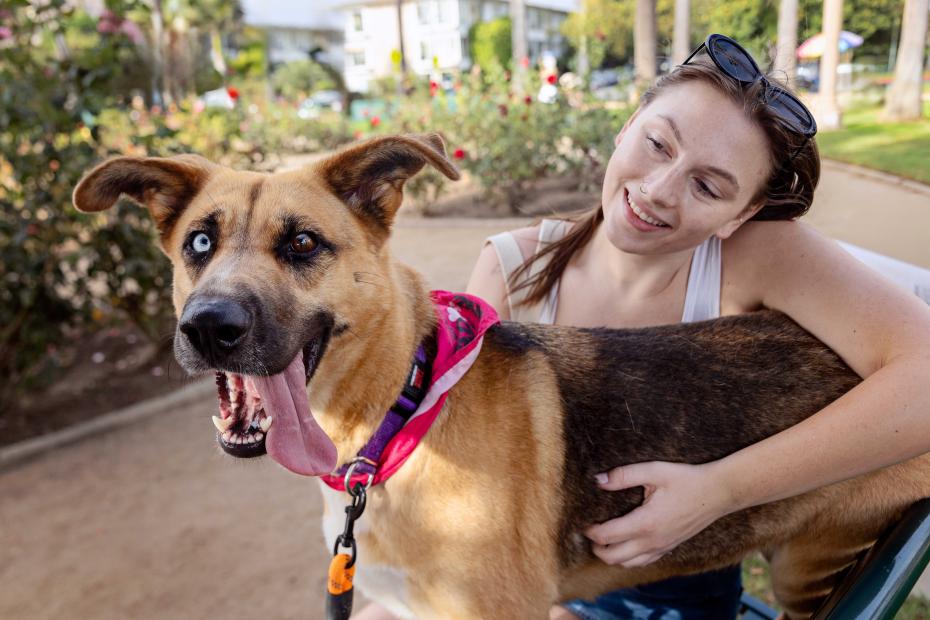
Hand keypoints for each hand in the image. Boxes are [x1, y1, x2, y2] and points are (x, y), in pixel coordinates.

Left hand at [584, 460, 732, 566]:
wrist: (718, 492)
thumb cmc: (686, 479)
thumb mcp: (654, 471)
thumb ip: (624, 475)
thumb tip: (598, 480)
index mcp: (645, 523)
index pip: (607, 536)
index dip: (590, 531)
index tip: (583, 522)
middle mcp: (652, 541)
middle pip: (612, 557)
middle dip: (597, 547)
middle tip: (590, 532)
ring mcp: (662, 547)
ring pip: (627, 564)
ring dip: (611, 555)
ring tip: (603, 539)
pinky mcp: (669, 548)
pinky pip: (642, 562)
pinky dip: (628, 558)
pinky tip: (625, 544)